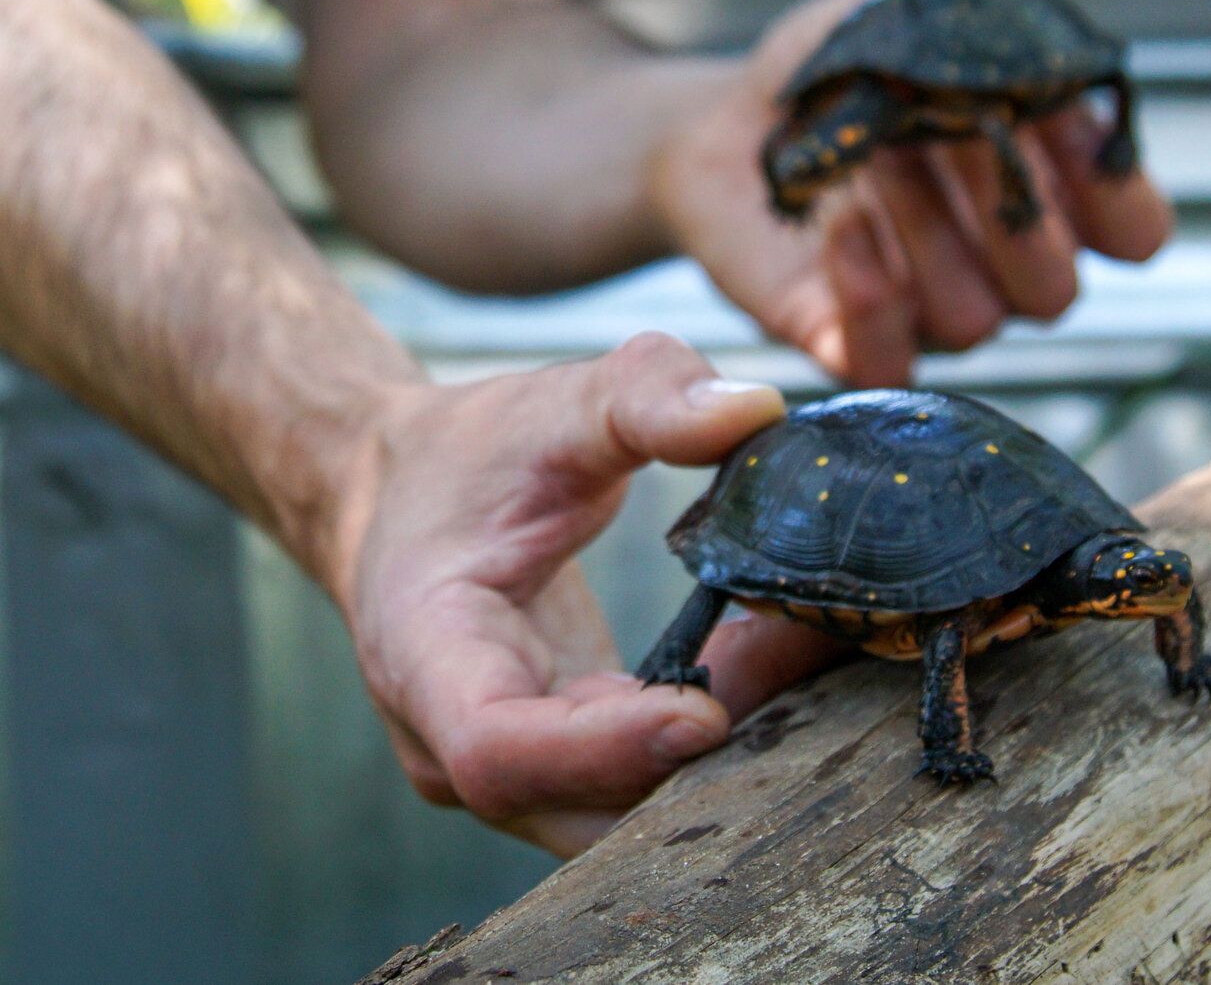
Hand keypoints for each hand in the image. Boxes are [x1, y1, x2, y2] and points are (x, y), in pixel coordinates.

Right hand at [341, 334, 833, 854]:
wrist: (404, 495)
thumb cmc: (467, 455)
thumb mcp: (553, 404)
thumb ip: (648, 395)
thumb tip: (756, 409)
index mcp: (424, 659)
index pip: (497, 750)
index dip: (603, 750)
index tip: (705, 712)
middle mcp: (451, 745)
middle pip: (574, 808)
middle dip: (694, 763)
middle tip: (806, 662)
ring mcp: (505, 773)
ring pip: (617, 814)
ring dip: (719, 755)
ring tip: (807, 647)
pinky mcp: (559, 771)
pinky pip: (635, 785)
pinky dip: (711, 739)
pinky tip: (774, 659)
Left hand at [648, 0, 1174, 385]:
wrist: (731, 124)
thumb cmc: (840, 68)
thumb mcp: (895, 3)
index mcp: (1048, 184)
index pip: (1135, 230)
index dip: (1122, 197)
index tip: (1073, 138)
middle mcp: (1003, 263)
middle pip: (1057, 287)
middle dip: (1011, 210)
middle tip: (956, 135)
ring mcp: (931, 309)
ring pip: (974, 318)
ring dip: (927, 236)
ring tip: (873, 161)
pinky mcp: (853, 342)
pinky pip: (890, 361)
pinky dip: (872, 297)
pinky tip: (843, 226)